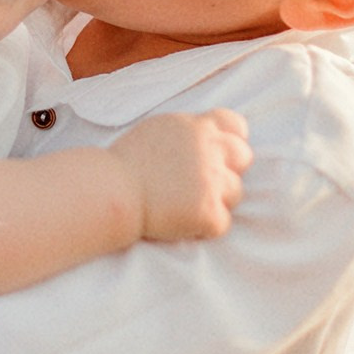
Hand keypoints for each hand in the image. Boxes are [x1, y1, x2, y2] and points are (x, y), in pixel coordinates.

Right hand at [106, 109, 251, 240]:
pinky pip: (222, 223)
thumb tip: (206, 135)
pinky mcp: (209, 211)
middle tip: (200, 185)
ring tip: (185, 205)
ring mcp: (212, 181)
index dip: (231, 140)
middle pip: (243, 157)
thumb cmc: (125, 164)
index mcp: (196, 127)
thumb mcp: (157, 130)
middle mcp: (210, 149)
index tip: (218, 155)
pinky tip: (180, 222)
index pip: (236, 125)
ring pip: (236, 193)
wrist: (110, 192)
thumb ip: (187, 131)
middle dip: (228, 170)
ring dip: (216, 200)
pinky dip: (204, 227)